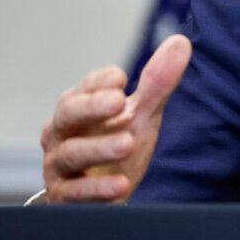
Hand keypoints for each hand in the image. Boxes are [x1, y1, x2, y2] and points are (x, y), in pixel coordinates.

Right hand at [41, 35, 191, 202]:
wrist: (102, 193)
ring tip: (128, 144)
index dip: (99, 81)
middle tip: (119, 101)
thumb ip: (157, 82)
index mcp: (79, 107)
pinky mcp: (65, 197)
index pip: (84, 87)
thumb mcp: (140, 114)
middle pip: (68, 114)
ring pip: (71, 153)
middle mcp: (62, 133)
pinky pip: (75, 193)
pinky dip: (97, 189)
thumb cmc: (116, 142)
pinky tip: (121, 186)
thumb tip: (180, 42)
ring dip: (99, 148)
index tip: (120, 77)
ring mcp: (60, 165)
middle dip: (92, 106)